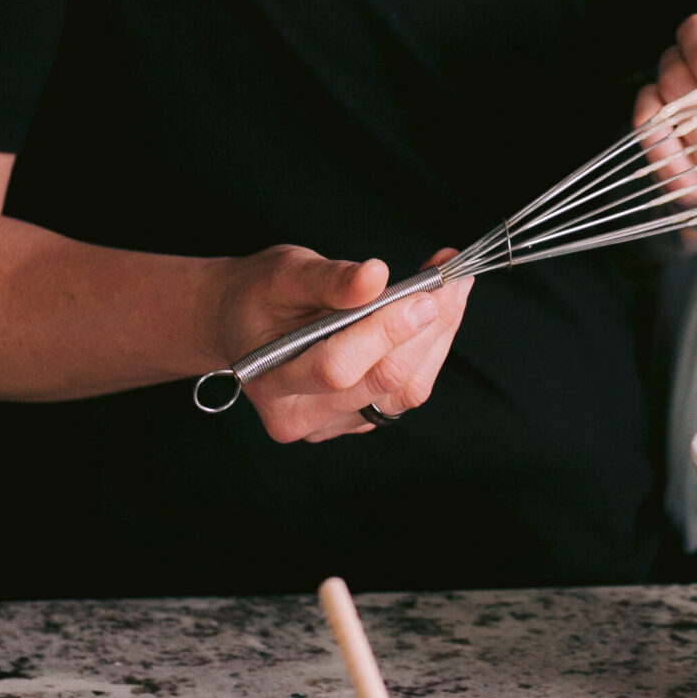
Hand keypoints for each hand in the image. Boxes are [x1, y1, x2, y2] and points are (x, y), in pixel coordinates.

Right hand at [208, 245, 471, 444]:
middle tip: (454, 283)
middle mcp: (299, 415)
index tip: (426, 294)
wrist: (242, 321)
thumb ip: (328, 278)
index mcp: (270, 380)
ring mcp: (331, 424)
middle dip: (425, 330)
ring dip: (437, 340)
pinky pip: (404, 393)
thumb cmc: (259, 295)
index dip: (386, 332)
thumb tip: (375, 274)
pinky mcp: (357, 419)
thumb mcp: (284, 273)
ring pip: (402, 392)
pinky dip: (428, 351)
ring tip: (454, 290)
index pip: (337, 367)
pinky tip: (438, 314)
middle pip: (379, 382)